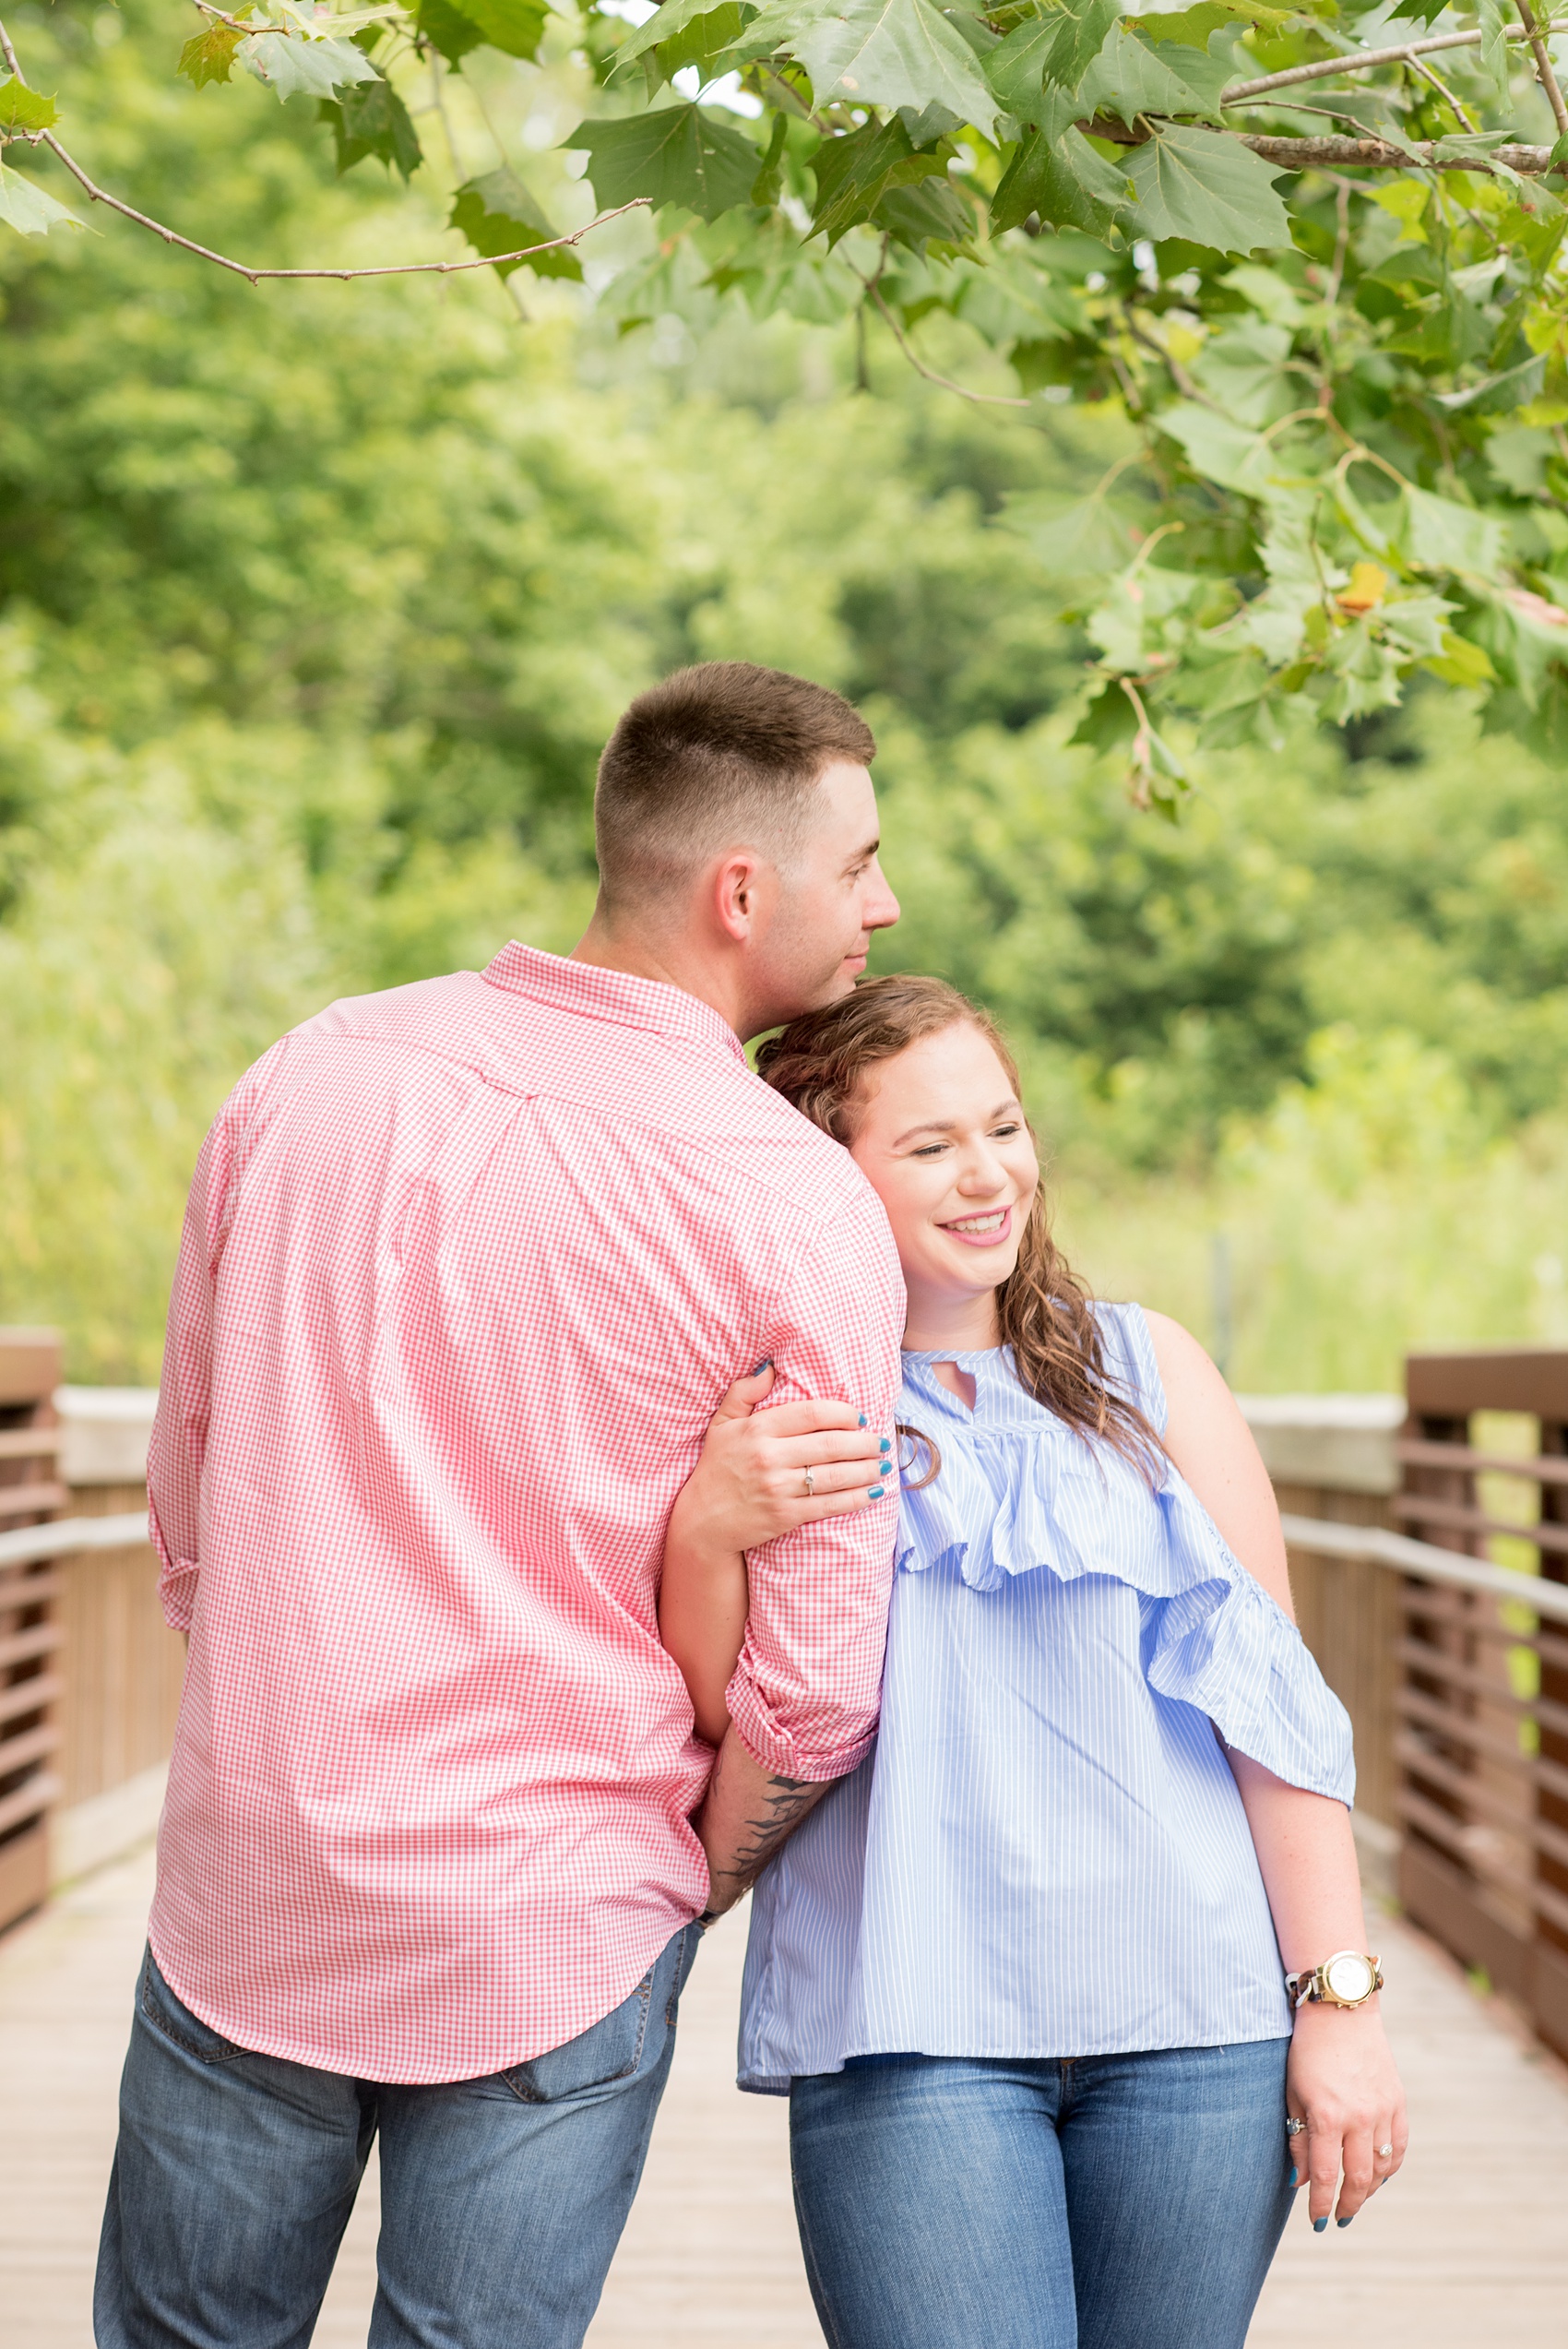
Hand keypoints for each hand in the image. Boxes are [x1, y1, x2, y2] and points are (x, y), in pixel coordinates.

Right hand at [668, 1363, 890, 1560]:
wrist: (702, 1522)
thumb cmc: (716, 1468)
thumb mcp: (722, 1424)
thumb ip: (744, 1392)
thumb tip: (770, 1367)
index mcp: (757, 1429)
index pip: (812, 1413)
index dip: (843, 1414)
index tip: (859, 1418)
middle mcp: (770, 1457)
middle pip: (831, 1444)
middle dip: (864, 1443)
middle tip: (881, 1441)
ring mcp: (779, 1488)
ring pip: (835, 1475)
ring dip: (866, 1469)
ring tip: (883, 1464)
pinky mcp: (786, 1516)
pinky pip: (830, 1505)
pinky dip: (856, 1498)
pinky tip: (873, 1492)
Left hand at [1285, 1998, 1407, 2226]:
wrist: (1341, 2011)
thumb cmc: (1307, 2051)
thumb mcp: (1292, 2093)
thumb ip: (1297, 2138)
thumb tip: (1299, 2180)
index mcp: (1327, 2116)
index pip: (1325, 2175)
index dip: (1320, 2203)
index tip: (1316, 2221)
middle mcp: (1359, 2117)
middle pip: (1358, 2178)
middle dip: (1348, 2204)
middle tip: (1339, 2218)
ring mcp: (1382, 2110)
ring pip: (1382, 2167)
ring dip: (1370, 2189)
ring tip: (1356, 2198)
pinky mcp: (1397, 2102)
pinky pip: (1400, 2146)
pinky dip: (1391, 2166)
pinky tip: (1379, 2174)